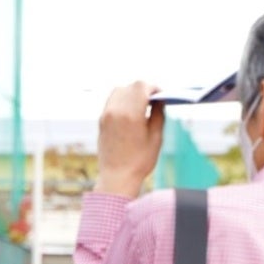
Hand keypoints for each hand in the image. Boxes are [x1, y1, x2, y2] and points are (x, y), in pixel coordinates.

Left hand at [97, 82, 165, 196]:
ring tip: (143, 104)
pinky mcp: (101, 120)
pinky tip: (132, 111)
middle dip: (144, 89)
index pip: (141, 87)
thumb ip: (159, 114)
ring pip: (119, 91)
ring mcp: (106, 114)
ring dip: (132, 93)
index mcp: (131, 114)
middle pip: (130, 86)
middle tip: (155, 99)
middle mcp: (116, 111)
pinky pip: (112, 101)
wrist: (117, 177)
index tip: (162, 94)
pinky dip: (123, 100)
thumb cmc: (140, 160)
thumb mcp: (156, 137)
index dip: (154, 87)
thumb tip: (160, 100)